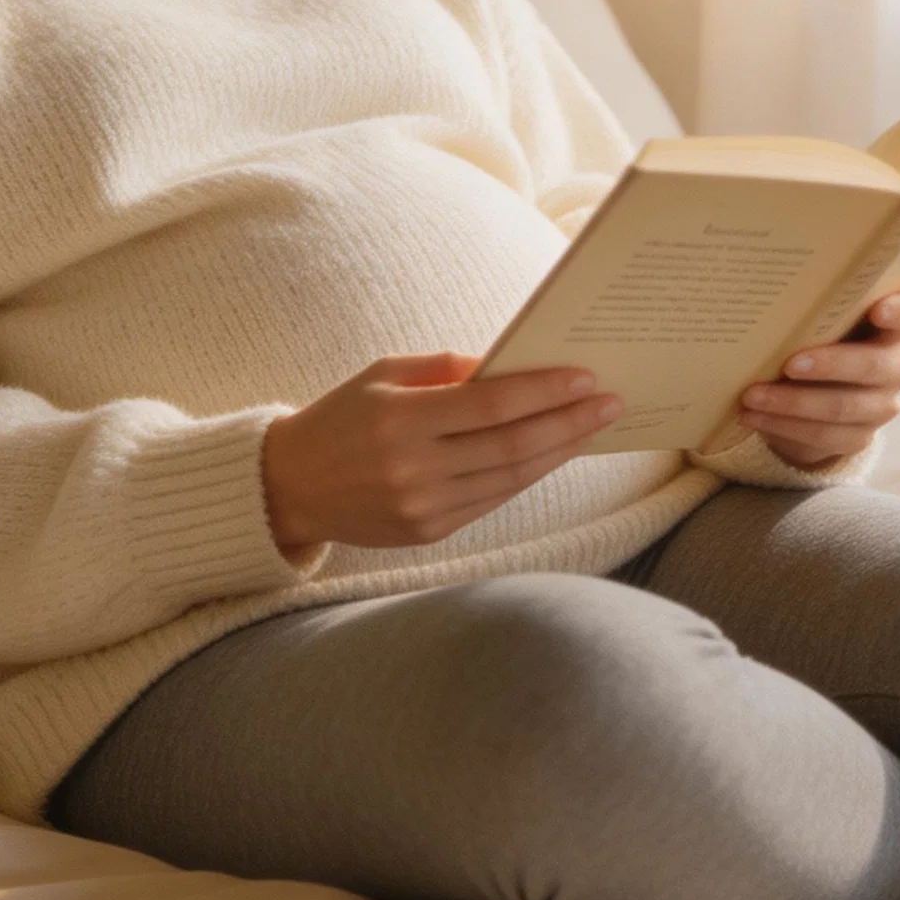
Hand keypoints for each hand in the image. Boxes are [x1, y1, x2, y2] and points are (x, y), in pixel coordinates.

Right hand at [260, 353, 623, 556]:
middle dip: (568, 424)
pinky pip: (491, 501)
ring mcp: (423, 507)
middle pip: (511, 446)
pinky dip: (526, 476)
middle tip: (610, 404)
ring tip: (591, 428)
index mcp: (400, 420)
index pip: (491, 405)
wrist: (290, 486)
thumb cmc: (340, 417)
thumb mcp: (382, 375)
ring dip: (557, 452)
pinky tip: (551, 454)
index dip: (544, 392)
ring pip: (510, 479)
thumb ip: (446, 369)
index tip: (586, 378)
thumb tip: (509, 366)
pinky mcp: (428, 533)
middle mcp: (414, 469)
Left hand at [736, 290, 899, 468]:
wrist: (815, 383)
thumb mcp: (820, 315)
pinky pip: (825, 435)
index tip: (877, 309)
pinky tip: (753, 416)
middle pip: (874, 365)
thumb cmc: (816, 331)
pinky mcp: (860, 435)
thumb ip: (813, 305)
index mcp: (896, 324)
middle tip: (789, 363)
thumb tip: (767, 298)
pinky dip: (784, 425)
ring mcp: (882, 404)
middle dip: (829, 365)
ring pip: (843, 407)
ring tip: (752, 395)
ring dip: (793, 402)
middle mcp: (898, 365)